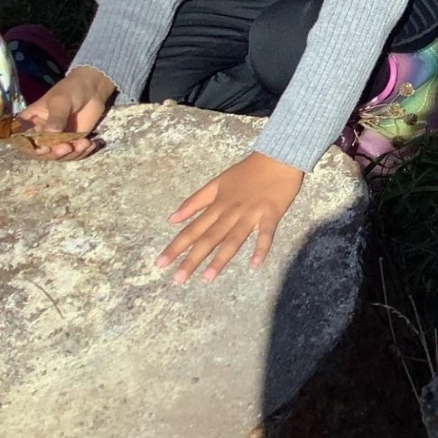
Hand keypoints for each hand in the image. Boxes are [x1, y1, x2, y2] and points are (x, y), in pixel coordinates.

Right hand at [17, 65, 113, 159]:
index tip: (44, 148)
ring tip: (83, 144)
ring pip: (58, 155)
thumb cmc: (70, 90)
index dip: (30, 148)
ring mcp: (57, 139)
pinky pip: (74, 154)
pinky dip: (81, 153)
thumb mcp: (60, 101)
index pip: (22, 139)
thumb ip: (56, 118)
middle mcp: (41, 133)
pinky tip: (90, 144)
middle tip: (67, 147)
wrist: (93, 88)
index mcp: (30, 122)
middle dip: (53, 154)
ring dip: (70, 154)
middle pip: (40, 152)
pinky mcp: (72, 141)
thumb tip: (50, 134)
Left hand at [155, 152, 303, 282]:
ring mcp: (251, 214)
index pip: (192, 229)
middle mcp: (231, 211)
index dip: (176, 246)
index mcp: (217, 205)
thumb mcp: (217, 182)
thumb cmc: (247, 171)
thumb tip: (171, 219)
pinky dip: (260, 249)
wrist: (277, 157)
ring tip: (207, 278)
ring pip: (233, 238)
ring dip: (220, 258)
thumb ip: (195, 202)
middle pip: (209, 238)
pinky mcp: (271, 214)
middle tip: (178, 279)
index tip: (160, 264)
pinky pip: (265, 234)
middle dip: (192, 259)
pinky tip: (254, 266)